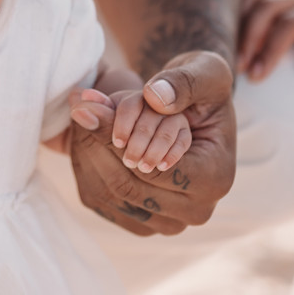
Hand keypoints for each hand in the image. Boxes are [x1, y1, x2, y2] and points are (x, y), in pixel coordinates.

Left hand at [68, 51, 234, 235]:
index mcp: (215, 178)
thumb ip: (183, 81)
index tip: (88, 107)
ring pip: (108, 194)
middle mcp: (195, 210)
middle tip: (78, 108)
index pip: (152, 168)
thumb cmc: (201, 87)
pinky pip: (101, 200)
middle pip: (127, 185)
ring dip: (86, 154)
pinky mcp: (141, 223)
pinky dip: (87, 167)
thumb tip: (154, 98)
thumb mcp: (204, 71)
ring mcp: (168, 223)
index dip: (115, 137)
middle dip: (96, 144)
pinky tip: (84, 136)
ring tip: (81, 116)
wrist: (193, 107)